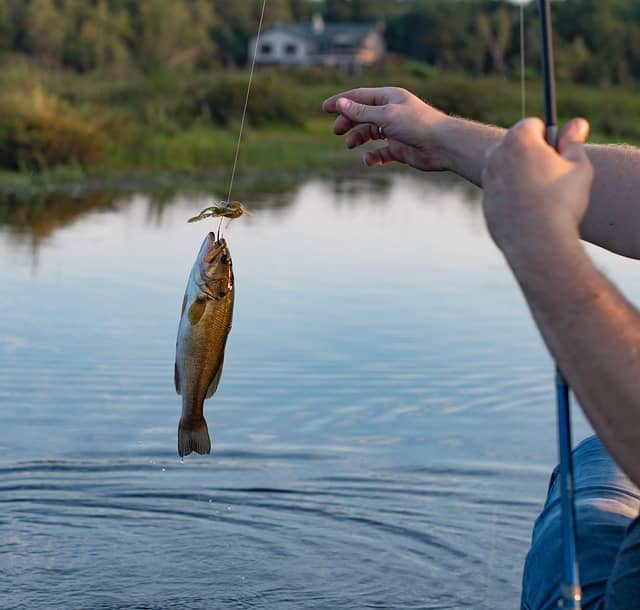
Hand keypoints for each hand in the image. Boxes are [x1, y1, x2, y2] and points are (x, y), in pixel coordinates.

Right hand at [322, 87, 451, 170]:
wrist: (442, 145)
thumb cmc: (417, 124)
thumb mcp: (385, 115)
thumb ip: (361, 112)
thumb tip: (340, 104)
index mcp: (389, 98)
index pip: (359, 97)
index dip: (341, 102)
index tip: (324, 108)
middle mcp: (391, 112)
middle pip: (362, 115)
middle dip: (347, 122)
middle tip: (336, 131)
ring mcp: (394, 131)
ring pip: (368, 134)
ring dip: (357, 138)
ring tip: (349, 145)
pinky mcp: (398, 149)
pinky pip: (379, 152)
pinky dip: (372, 156)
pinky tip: (369, 159)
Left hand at [482, 117, 592, 261]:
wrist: (537, 243)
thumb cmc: (561, 201)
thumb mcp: (578, 166)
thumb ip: (574, 141)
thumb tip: (576, 123)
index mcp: (518, 140)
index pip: (532, 124)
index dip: (549, 138)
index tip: (557, 154)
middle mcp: (495, 157)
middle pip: (515, 144)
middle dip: (531, 153)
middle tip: (551, 175)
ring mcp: (487, 181)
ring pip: (507, 168)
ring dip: (520, 174)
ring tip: (541, 195)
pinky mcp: (485, 203)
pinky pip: (502, 192)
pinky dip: (513, 196)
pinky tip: (530, 211)